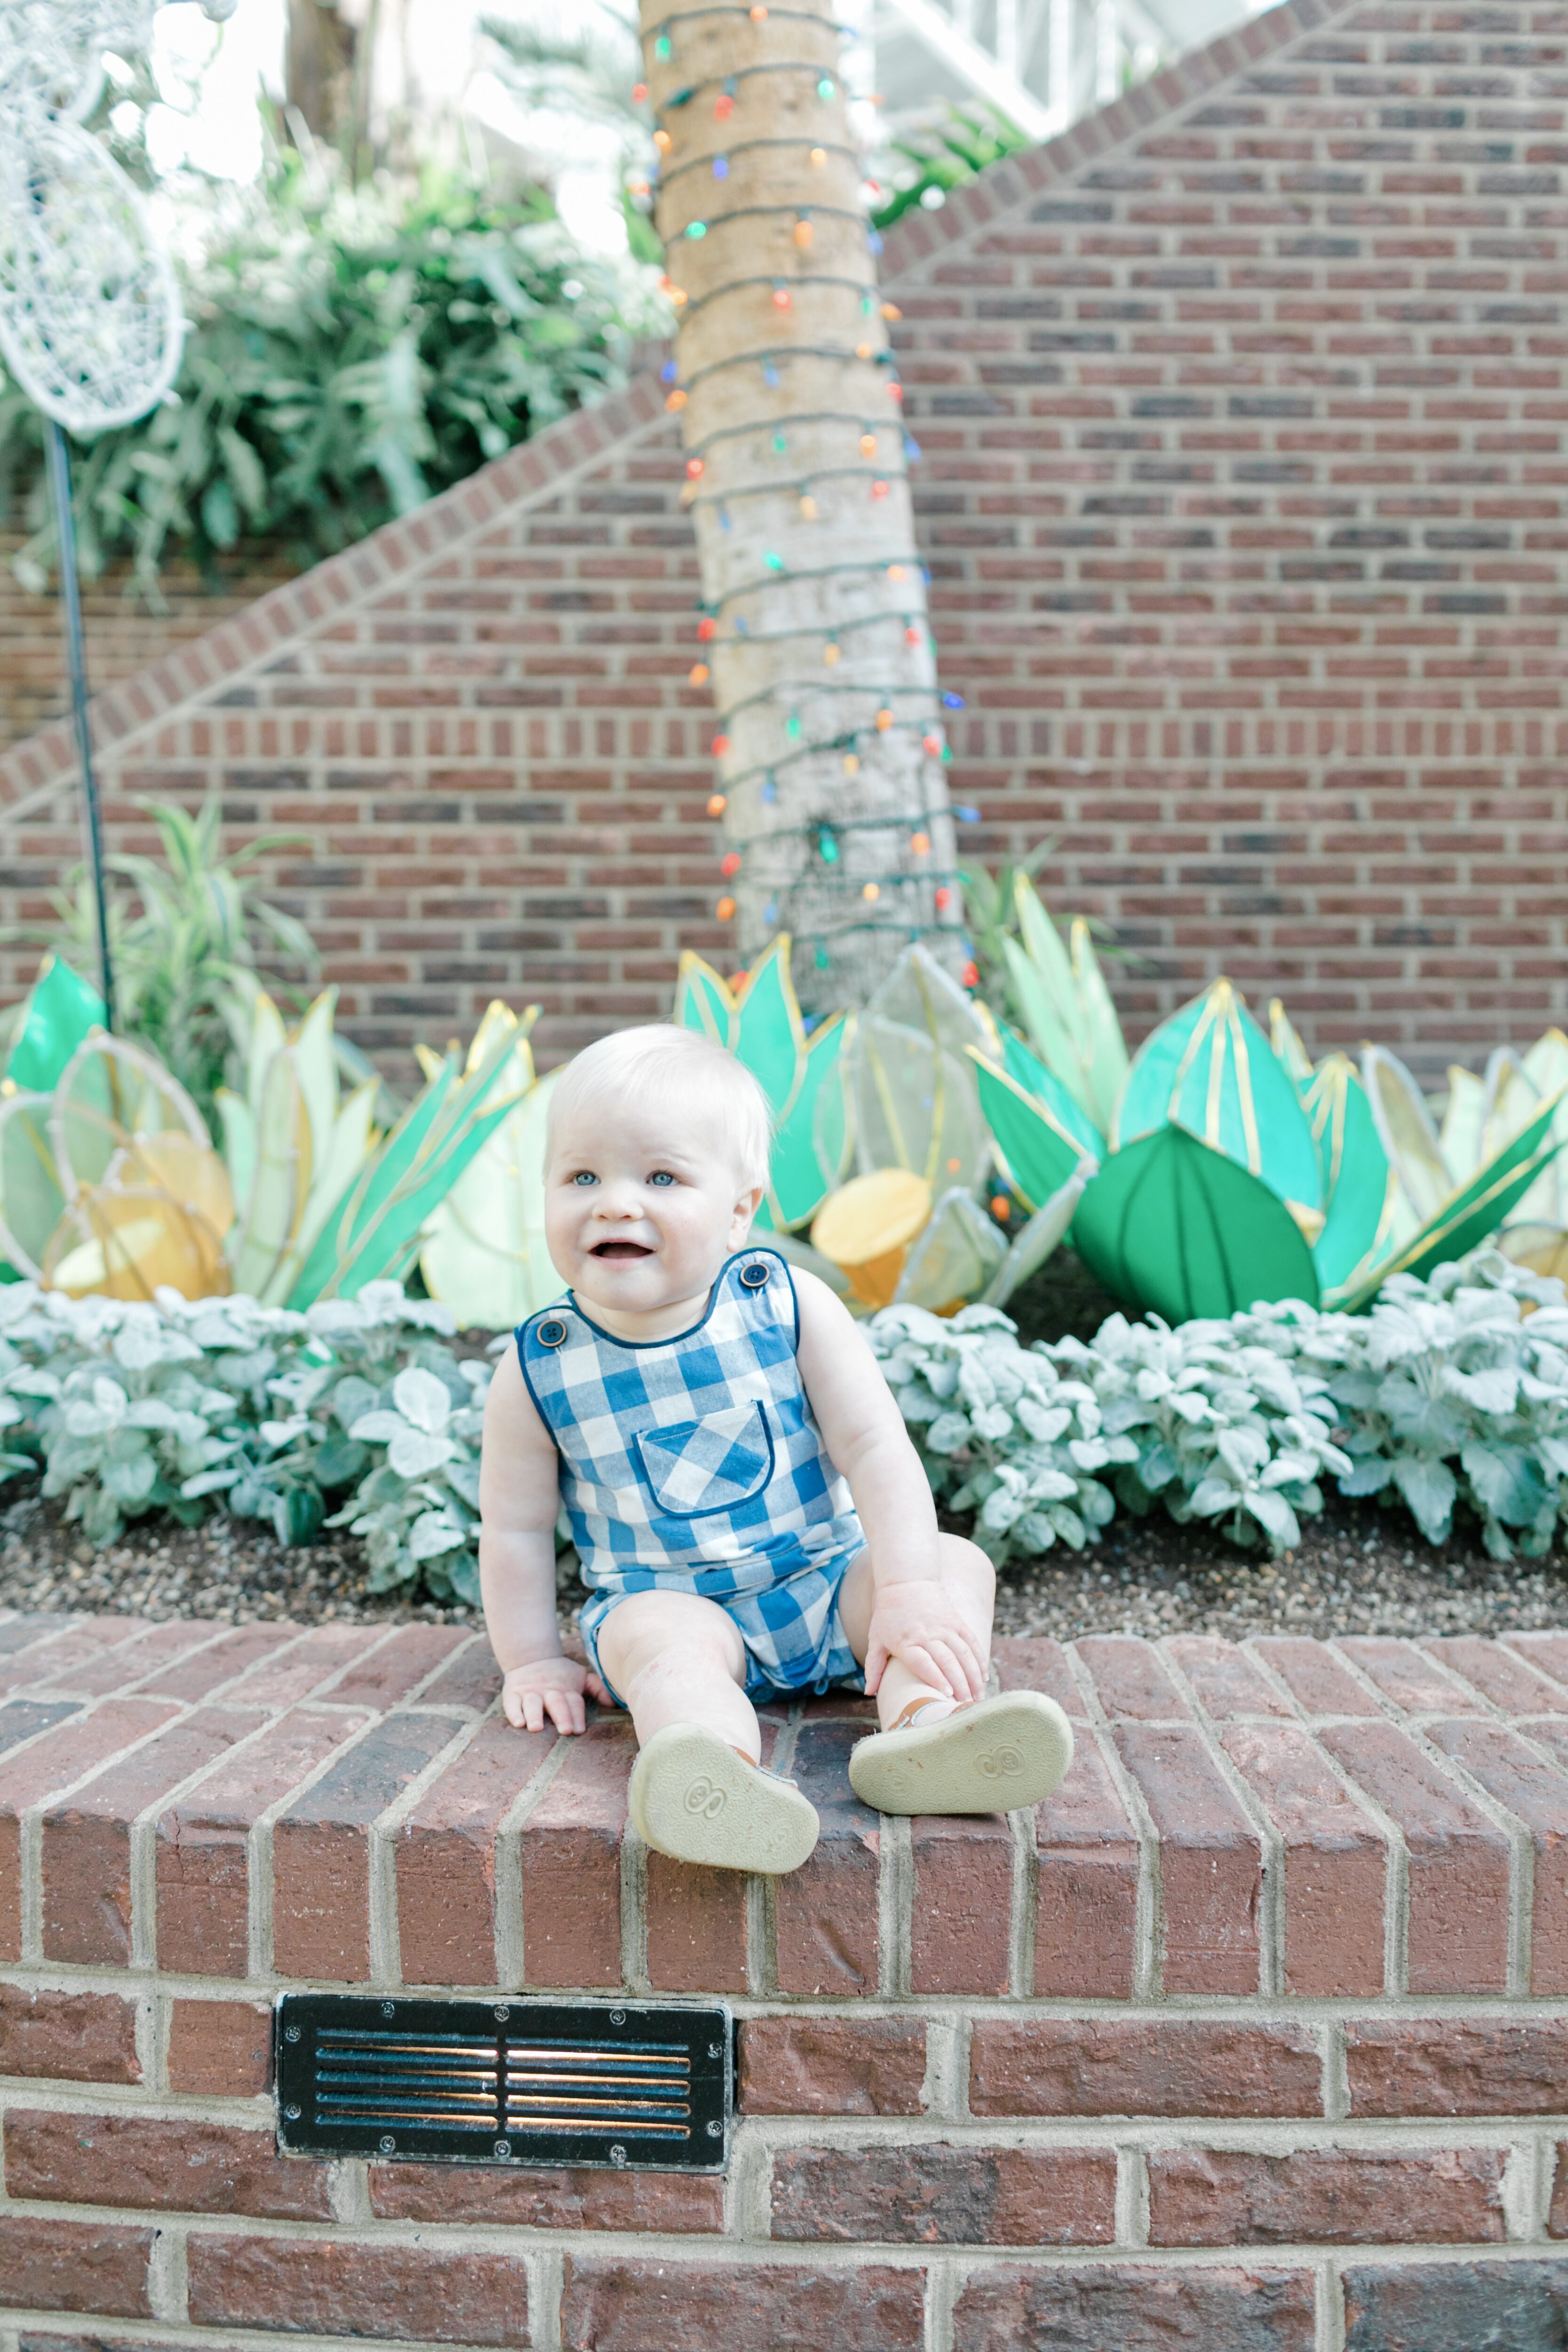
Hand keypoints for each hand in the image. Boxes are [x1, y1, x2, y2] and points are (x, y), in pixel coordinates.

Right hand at [501, 1653, 609, 1733]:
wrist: (531, 1658)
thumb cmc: (561, 1674)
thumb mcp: (580, 1677)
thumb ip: (597, 1688)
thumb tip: (615, 1703)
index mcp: (566, 1688)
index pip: (574, 1701)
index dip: (577, 1714)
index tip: (580, 1729)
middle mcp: (548, 1690)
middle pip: (556, 1702)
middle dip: (561, 1716)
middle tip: (566, 1731)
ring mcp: (530, 1692)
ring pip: (532, 1703)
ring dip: (534, 1715)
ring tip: (536, 1728)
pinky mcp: (512, 1693)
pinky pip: (511, 1703)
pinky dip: (514, 1713)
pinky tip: (518, 1723)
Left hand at [863, 1579, 986, 1703]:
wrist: (906, 1581)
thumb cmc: (888, 1614)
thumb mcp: (876, 1639)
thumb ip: (873, 1667)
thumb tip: (868, 1693)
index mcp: (906, 1642)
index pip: (923, 1663)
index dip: (936, 1678)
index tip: (946, 1694)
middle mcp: (927, 1634)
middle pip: (947, 1661)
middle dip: (959, 1685)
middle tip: (965, 1704)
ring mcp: (945, 1627)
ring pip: (963, 1654)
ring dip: (973, 1676)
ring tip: (977, 1697)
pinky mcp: (957, 1621)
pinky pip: (971, 1642)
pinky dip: (979, 1660)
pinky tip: (983, 1677)